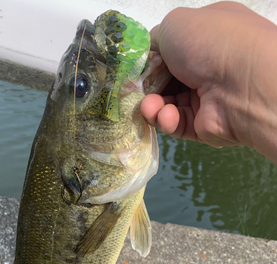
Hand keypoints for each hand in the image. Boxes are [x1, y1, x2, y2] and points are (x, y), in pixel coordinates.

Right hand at [141, 2, 276, 160]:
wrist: (243, 84)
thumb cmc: (211, 44)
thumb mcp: (174, 24)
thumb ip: (154, 39)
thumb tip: (147, 54)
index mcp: (207, 36)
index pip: (171, 49)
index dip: (150, 59)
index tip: (134, 68)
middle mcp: (209, 65)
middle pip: (166, 79)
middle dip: (147, 86)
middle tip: (133, 91)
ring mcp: (208, 96)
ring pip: (168, 103)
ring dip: (153, 105)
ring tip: (149, 107)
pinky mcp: (205, 125)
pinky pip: (177, 124)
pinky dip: (166, 120)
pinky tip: (164, 115)